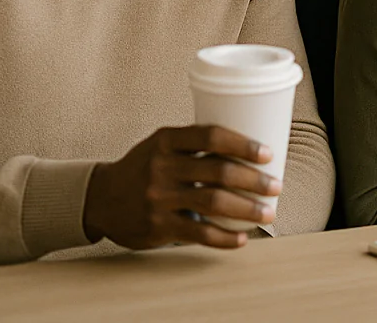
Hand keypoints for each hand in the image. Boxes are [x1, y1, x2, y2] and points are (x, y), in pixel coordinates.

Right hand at [82, 125, 280, 249]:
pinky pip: (198, 232)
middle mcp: (162, 167)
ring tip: (267, 214)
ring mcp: (158, 198)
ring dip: (247, 209)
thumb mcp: (162, 145)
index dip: (243, 144)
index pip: (211, 136)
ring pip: (213, 203)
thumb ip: (196, 145)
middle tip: (276, 186)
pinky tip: (241, 238)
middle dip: (254, 180)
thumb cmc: (144, 167)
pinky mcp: (157, 225)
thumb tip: (250, 151)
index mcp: (167, 140)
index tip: (267, 154)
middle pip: (218, 172)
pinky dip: (224, 237)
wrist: (100, 198)